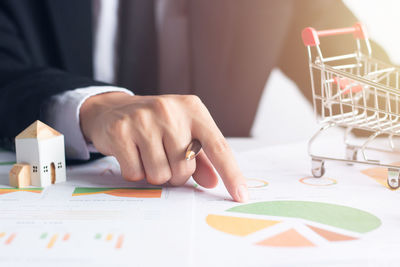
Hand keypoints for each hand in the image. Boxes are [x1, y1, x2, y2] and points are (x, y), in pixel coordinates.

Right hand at [80, 92, 248, 201]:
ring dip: (155, 175)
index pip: (218, 147)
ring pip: (160, 174)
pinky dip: (135, 172)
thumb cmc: (156, 125)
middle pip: (185, 169)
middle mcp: (170, 111)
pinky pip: (135, 173)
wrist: (114, 109)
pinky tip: (132, 154)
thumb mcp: (183, 133)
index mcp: (193, 109)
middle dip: (176, 175)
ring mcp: (143, 119)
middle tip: (164, 159)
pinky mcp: (120, 130)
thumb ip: (201, 157)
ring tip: (148, 155)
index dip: (231, 174)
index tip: (241, 196)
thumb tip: (214, 182)